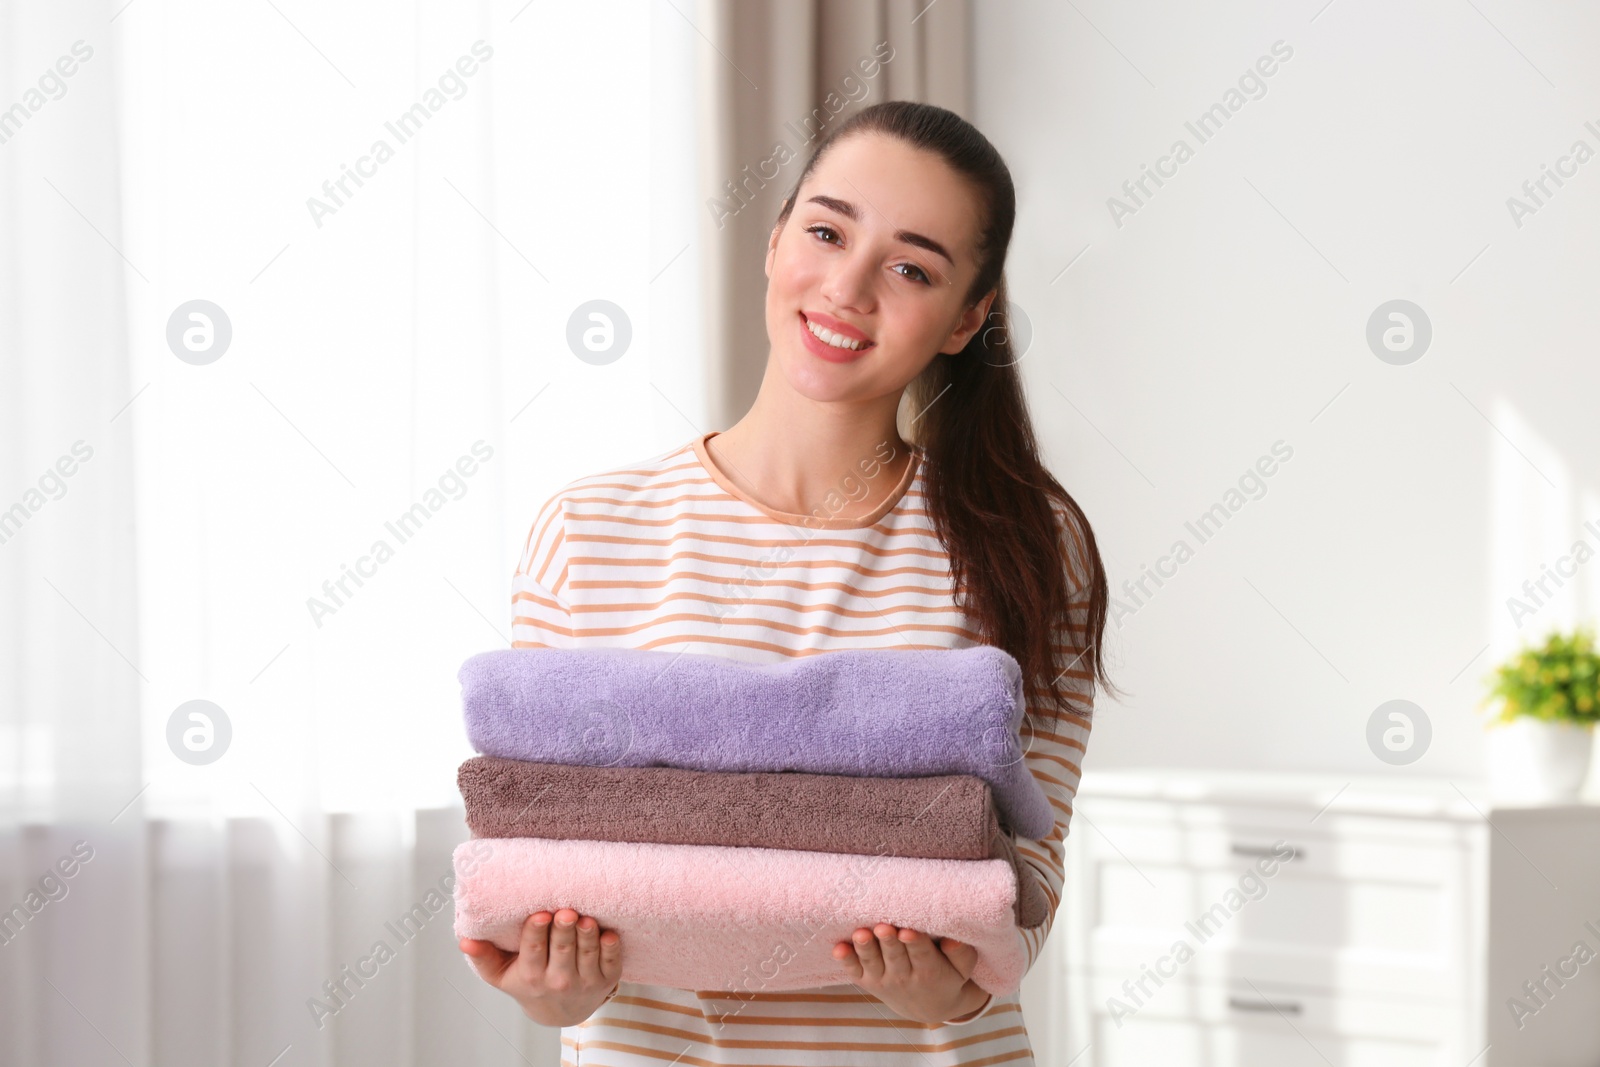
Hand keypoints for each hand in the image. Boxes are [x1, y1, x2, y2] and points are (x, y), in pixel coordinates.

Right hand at [460, 908, 621, 1026]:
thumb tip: (465, 940)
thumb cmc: (528, 982)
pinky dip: (611, 949)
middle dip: (564, 930)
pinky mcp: (606, 979)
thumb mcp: (501, 975)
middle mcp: (559, 980)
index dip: (537, 933)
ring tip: (586, 918)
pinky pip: (612, 962)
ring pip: (587, 953)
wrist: (560, 1010)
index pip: (533, 951)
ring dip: (588, 935)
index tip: (540, 915)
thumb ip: (483, 957)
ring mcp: (585, 980)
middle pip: (562, 950)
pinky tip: (609, 934)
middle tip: (566, 911)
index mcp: (532, 975)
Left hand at [833, 923, 985, 1024]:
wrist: (928, 1006)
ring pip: (872, 962)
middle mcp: (904, 976)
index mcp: (929, 971)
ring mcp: (883, 979)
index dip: (915, 943)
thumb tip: (954, 941)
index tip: (908, 931)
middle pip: (895, 957)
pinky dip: (846, 961)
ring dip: (865, 948)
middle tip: (884, 928)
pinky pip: (854, 971)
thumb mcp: (963, 969)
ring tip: (860, 934)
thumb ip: (961, 954)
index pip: (922, 955)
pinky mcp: (867, 980)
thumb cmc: (947, 976)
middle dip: (889, 942)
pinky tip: (838, 949)